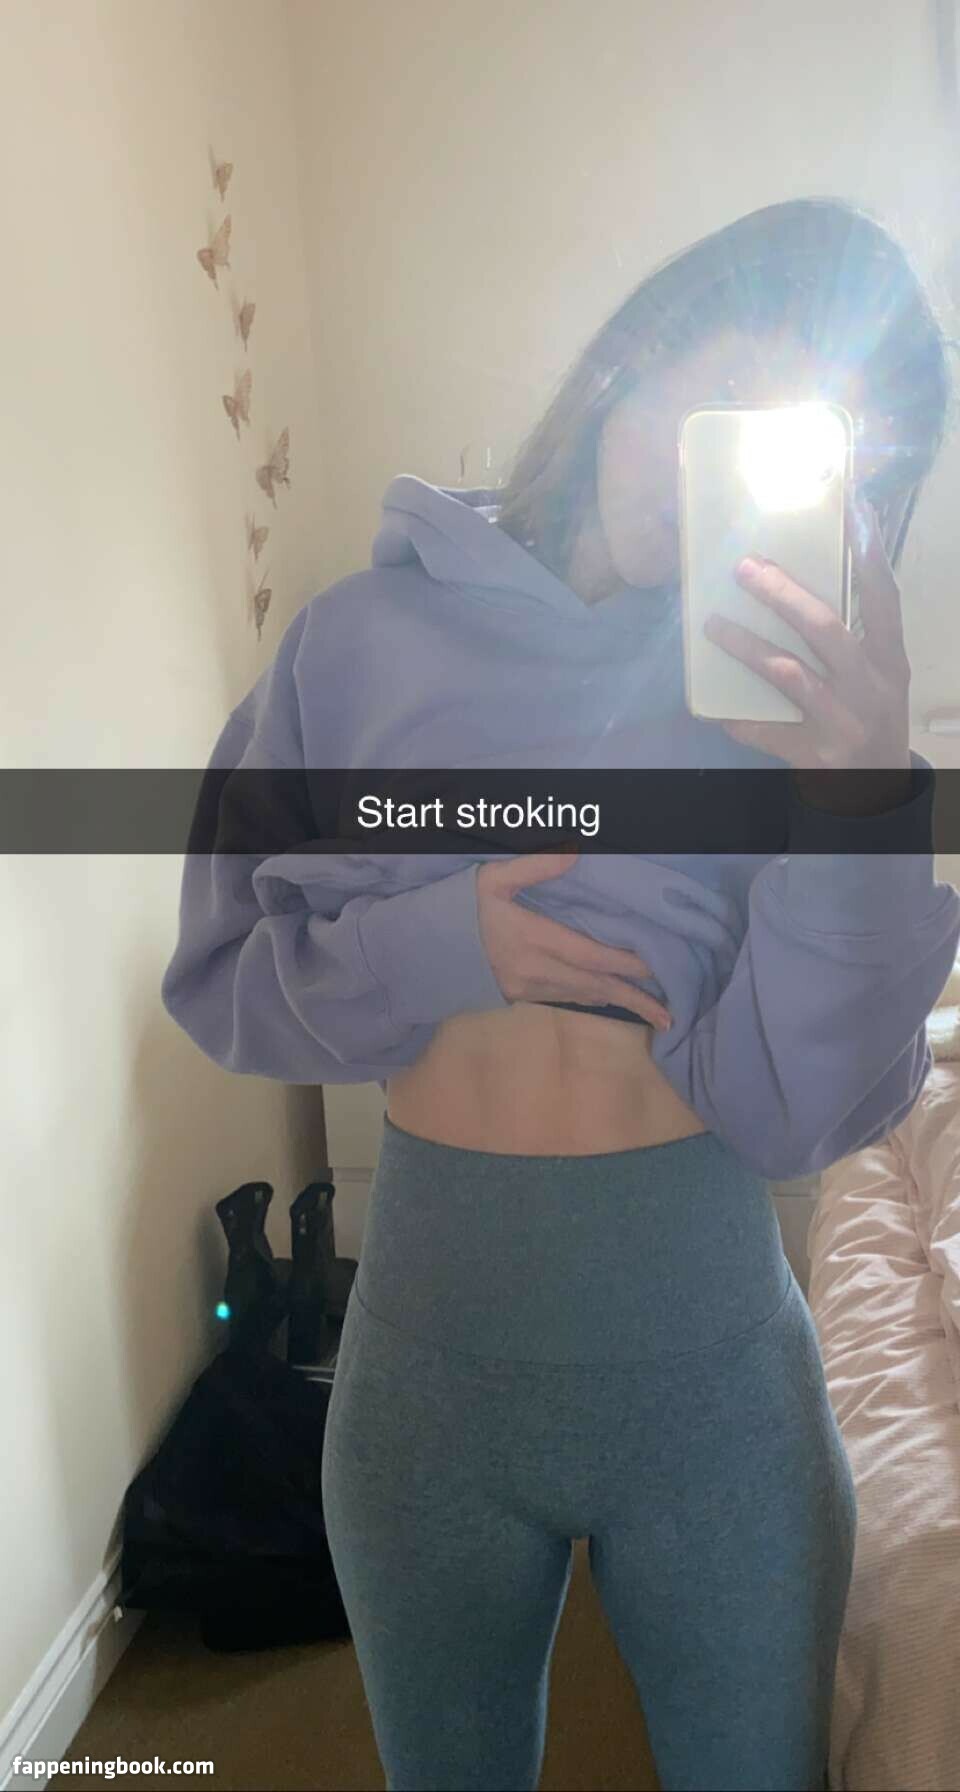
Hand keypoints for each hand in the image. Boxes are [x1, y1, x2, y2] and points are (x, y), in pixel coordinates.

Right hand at [476, 851, 671, 1028]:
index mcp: (534, 939)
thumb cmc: (464, 908)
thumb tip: (575, 852)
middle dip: (634, 1000)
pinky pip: (566, 999)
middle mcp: (536, 970)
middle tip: (669, 1017)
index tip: (655, 968)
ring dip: (618, 1003)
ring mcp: (528, 988)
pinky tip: (610, 998)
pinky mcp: (521, 996)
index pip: (590, 956)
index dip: (625, 964)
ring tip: (651, 1014)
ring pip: (583, 997)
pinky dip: (593, 998)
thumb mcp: (494, 878)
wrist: (428, 946)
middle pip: (595, 987)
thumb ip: (535, 866)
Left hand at [703, 490, 912, 788]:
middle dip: (782, 595)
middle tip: (745, 568)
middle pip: (825, 629)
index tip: (857, 514)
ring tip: (713, 626)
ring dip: (746, 646)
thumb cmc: (871, 713)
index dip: (872, 558)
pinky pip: (765, 730)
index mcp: (889, 661)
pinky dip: (738, 716)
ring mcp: (841, 721)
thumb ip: (857, 635)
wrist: (877, 789)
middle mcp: (869, 687)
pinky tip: (714, 706)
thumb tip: (801, 581)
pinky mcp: (813, 753)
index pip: (885, 601)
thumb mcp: (881, 674)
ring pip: (788, 674)